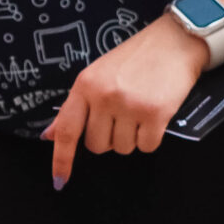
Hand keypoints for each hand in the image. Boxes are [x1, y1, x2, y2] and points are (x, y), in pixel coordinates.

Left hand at [39, 18, 208, 187]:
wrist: (174, 42)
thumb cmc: (135, 59)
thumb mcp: (97, 75)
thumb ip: (74, 107)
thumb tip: (49, 136)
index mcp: (84, 86)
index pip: (66, 130)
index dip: (61, 159)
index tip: (59, 181)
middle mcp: (104, 96)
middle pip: (97, 145)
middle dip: (108, 139)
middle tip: (121, 117)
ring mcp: (129, 105)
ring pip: (122, 148)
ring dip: (131, 138)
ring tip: (139, 112)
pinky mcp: (155, 113)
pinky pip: (146, 146)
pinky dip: (151, 139)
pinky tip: (154, 118)